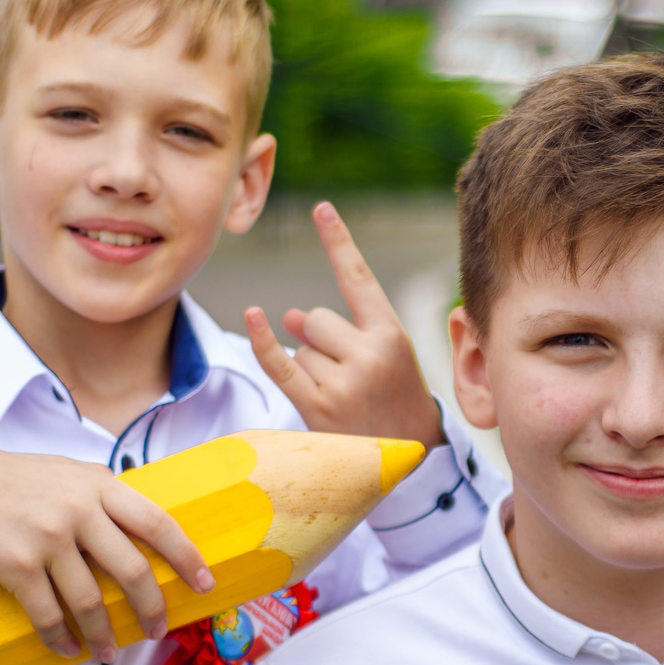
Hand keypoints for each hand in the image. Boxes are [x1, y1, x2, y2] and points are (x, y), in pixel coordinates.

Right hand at [0, 446, 214, 660]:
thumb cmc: (16, 481)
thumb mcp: (70, 473)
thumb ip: (106, 497)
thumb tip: (146, 530)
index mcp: (100, 486)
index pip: (158, 524)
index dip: (186, 557)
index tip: (203, 584)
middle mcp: (79, 511)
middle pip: (132, 571)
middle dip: (151, 608)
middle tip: (158, 630)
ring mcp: (48, 539)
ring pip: (91, 601)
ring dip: (104, 635)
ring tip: (110, 653)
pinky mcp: (17, 566)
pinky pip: (49, 614)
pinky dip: (61, 638)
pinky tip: (69, 649)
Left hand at [246, 202, 444, 448]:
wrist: (410, 457)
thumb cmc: (396, 398)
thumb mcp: (385, 356)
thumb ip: (342, 329)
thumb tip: (286, 315)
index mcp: (392, 334)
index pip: (358, 278)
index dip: (338, 241)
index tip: (321, 208)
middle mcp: (369, 355)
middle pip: (316, 318)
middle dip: (321, 339)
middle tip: (352, 373)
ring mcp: (343, 383)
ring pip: (300, 347)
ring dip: (312, 366)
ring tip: (344, 395)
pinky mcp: (318, 408)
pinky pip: (280, 365)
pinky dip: (263, 343)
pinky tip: (253, 318)